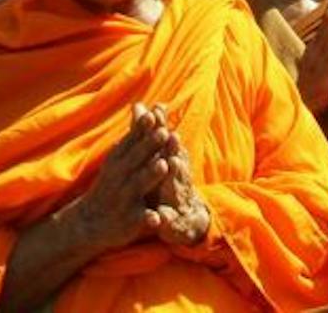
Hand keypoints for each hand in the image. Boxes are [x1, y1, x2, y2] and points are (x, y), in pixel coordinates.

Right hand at [71, 103, 175, 252]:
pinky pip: (140, 218)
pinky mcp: (129, 220)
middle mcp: (119, 176)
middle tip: (164, 132)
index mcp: (117, 161)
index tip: (154, 114)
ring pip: (139, 185)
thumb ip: (134, 134)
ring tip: (164, 166)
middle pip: (136, 159)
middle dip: (149, 146)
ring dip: (150, 175)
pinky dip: (148, 218)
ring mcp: (124, 198)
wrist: (88, 222)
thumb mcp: (117, 158)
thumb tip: (142, 105)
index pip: (130, 141)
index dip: (142, 129)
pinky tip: (157, 218)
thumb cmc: (110, 184)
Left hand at [141, 121, 210, 248]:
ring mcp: (178, 199)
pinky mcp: (174, 222)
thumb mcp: (158, 158)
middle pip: (177, 159)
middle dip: (174, 147)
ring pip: (177, 186)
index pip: (167, 141)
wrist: (185, 219)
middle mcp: (178, 177)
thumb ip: (150, 134)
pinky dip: (165, 218)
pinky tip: (160, 217)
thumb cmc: (165, 182)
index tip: (157, 109)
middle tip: (172, 134)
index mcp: (171, 162)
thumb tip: (142, 105)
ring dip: (176, 176)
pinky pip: (170, 220)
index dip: (162, 125)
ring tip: (172, 164)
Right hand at [294, 10, 327, 115]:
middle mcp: (313, 59)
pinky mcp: (325, 80)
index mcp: (311, 55)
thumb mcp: (311, 65)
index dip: (327, 22)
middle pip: (324, 38)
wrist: (305, 107)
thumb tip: (317, 38)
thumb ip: (315, 51)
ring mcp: (319, 69)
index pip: (319, 35)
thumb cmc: (309, 85)